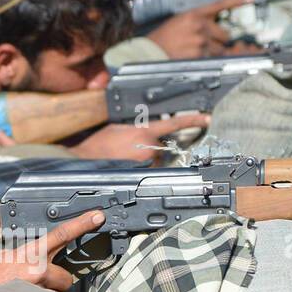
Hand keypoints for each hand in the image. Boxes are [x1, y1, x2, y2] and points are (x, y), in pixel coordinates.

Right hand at [0, 209, 105, 291]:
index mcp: (28, 254)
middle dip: (55, 281)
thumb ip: (28, 254)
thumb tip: (43, 255)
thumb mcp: (5, 256)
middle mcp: (37, 272)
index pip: (61, 234)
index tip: (97, 217)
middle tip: (36, 283)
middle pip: (66, 277)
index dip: (81, 224)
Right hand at [69, 113, 211, 161]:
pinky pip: (147, 170)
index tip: (207, 118)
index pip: (174, 123)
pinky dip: (139, 167)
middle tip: (131, 147)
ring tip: (125, 156)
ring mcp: (145, 162)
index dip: (192, 120)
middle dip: (152, 146)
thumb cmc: (100, 140)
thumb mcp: (121, 127)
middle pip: (162, 146)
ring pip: (155, 159)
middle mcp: (149, 147)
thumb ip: (139, 129)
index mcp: (145, 131)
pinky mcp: (139, 173)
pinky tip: (124, 164)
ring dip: (145, 158)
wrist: (85, 153)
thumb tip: (147, 133)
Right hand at [146, 0, 251, 58]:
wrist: (152, 52)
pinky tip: (193, 56)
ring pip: (220, 48)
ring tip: (196, 51)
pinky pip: (211, 58)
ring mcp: (202, 41)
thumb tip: (213, 27)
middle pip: (224, 34)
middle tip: (206, 43)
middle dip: (219, 40)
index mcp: (195, 14)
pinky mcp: (200, 55)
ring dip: (213, 51)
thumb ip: (198, 21)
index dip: (237, 1)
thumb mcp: (180, 21)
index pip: (221, 5)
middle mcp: (200, 26)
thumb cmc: (163, 38)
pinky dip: (205, 59)